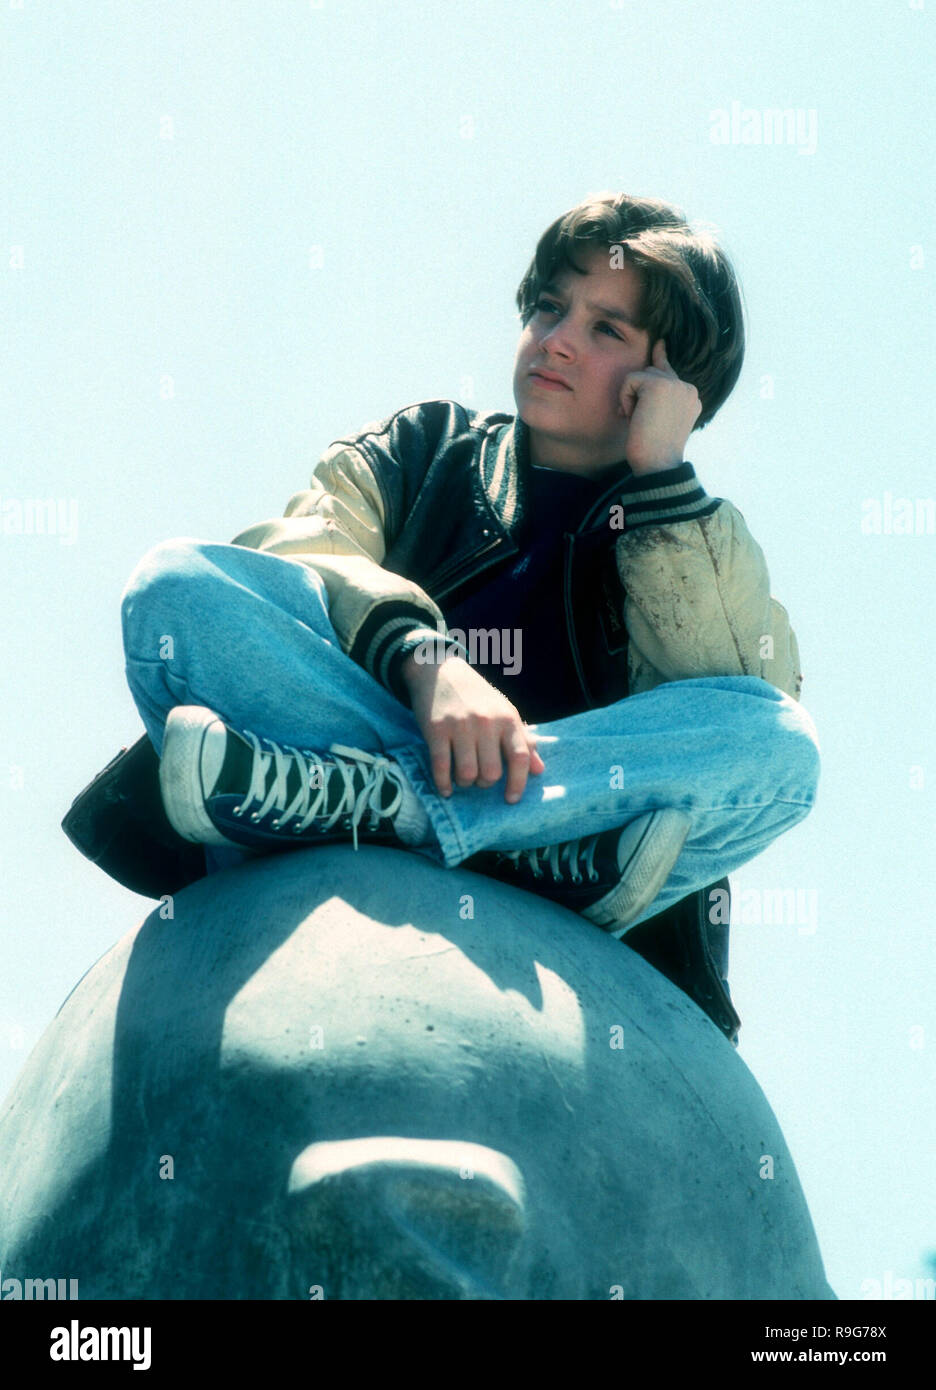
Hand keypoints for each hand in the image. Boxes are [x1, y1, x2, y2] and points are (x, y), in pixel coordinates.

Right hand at [401, 652, 544, 802]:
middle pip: (492, 772)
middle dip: (485, 783)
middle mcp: (486, 723)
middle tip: (480, 779)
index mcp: (507, 719)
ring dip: (465, 783)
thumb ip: (523, 741)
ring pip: (467, 774)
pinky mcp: (436, 730)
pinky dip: (443, 784)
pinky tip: (446, 789)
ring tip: (463, 779)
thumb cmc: (477, 697)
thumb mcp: (504, 712)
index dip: (518, 783)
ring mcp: (460, 726)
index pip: (520, 758)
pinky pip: (441, 767)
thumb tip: (539, 771)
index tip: (511, 799)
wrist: (439, 671)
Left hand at [618, 339, 701, 473]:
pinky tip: (632, 417)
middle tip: (638, 420)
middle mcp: (687, 388)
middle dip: (638, 393)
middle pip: (652, 372)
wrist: (658, 465)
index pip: (670, 371)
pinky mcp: (660, 384)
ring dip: (631, 398)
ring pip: (641, 375)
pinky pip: (630, 380)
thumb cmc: (654, 451)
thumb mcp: (660, 419)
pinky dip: (625, 399)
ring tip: (638, 420)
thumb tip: (649, 378)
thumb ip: (658, 397)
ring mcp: (676, 385)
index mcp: (690, 397)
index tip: (659, 344)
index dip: (661, 357)